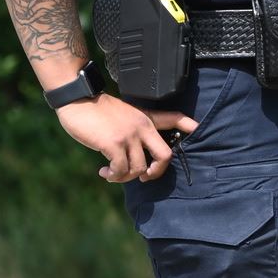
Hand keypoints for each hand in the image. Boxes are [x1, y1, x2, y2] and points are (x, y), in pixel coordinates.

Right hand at [57, 93, 201, 183]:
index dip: (190, 125)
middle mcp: (142, 127)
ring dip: (125, 177)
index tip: (199, 129)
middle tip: (144, 177)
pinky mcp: (113, 144)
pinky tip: (105, 172)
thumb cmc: (98, 109)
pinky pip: (121, 169)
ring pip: (139, 168)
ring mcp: (129, 136)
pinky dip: (113, 175)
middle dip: (157, 172)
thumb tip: (139, 153)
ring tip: (112, 174)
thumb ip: (136, 128)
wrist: (78, 100)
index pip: (175, 118)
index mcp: (146, 118)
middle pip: (165, 155)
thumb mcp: (125, 114)